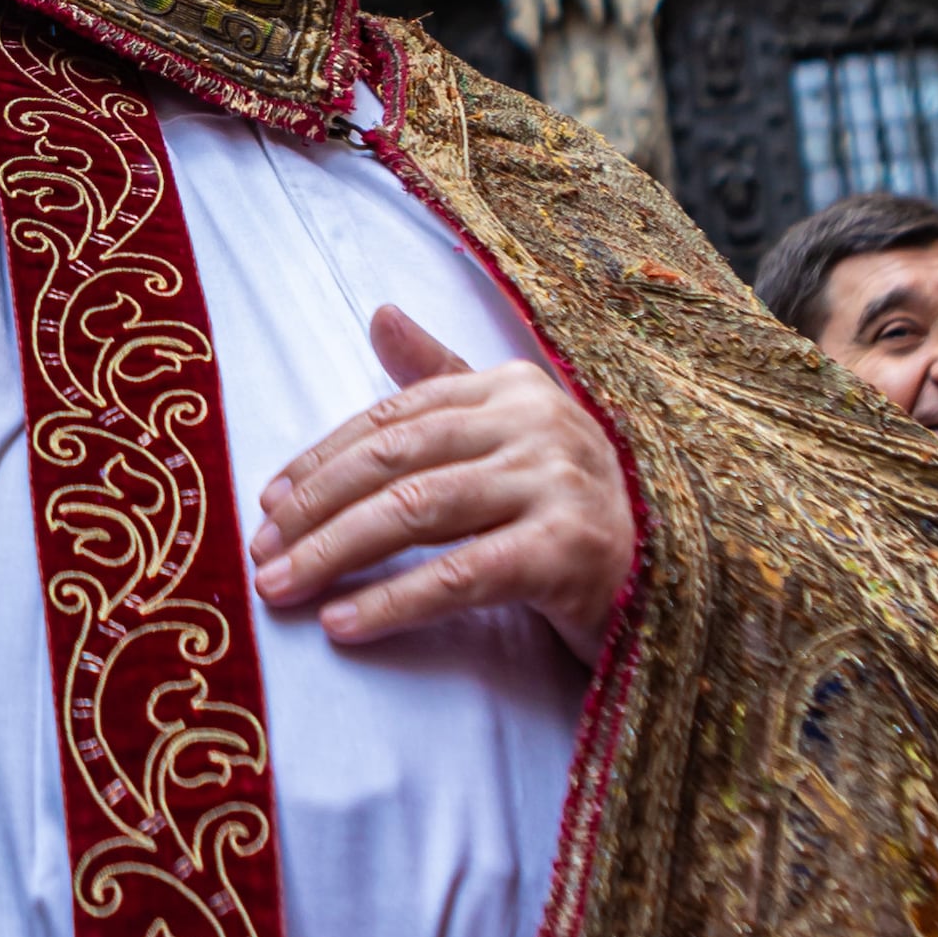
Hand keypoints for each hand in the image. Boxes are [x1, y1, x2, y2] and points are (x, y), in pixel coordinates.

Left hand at [251, 309, 634, 664]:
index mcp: (514, 388)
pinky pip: (460, 576)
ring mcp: (556, 484)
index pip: (394, 418)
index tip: (267, 501)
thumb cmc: (577, 511)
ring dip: (334, 553)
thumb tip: (379, 313)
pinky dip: (393, 600)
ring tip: (281, 589)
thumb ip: (443, 381)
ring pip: (415, 511)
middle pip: (394, 460)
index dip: (322, 458)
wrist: (678, 584)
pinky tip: (344, 623)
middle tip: (258, 551)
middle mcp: (536, 423)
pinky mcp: (569, 551)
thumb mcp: (513, 435)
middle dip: (314, 507)